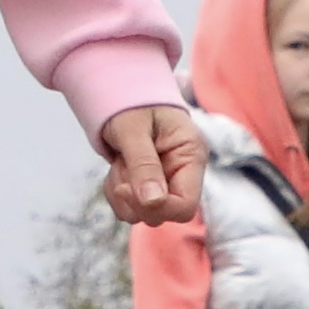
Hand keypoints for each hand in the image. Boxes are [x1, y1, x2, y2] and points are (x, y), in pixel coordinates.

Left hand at [98, 103, 206, 227]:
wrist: (126, 94)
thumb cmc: (133, 104)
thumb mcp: (134, 129)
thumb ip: (143, 164)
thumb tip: (153, 202)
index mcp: (191, 156)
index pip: (185, 205)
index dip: (156, 206)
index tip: (126, 188)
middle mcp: (183, 174)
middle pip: (162, 215)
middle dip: (134, 197)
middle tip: (122, 165)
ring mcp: (167, 183)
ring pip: (142, 214)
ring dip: (122, 194)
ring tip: (120, 163)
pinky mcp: (150, 188)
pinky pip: (130, 207)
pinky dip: (116, 193)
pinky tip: (118, 168)